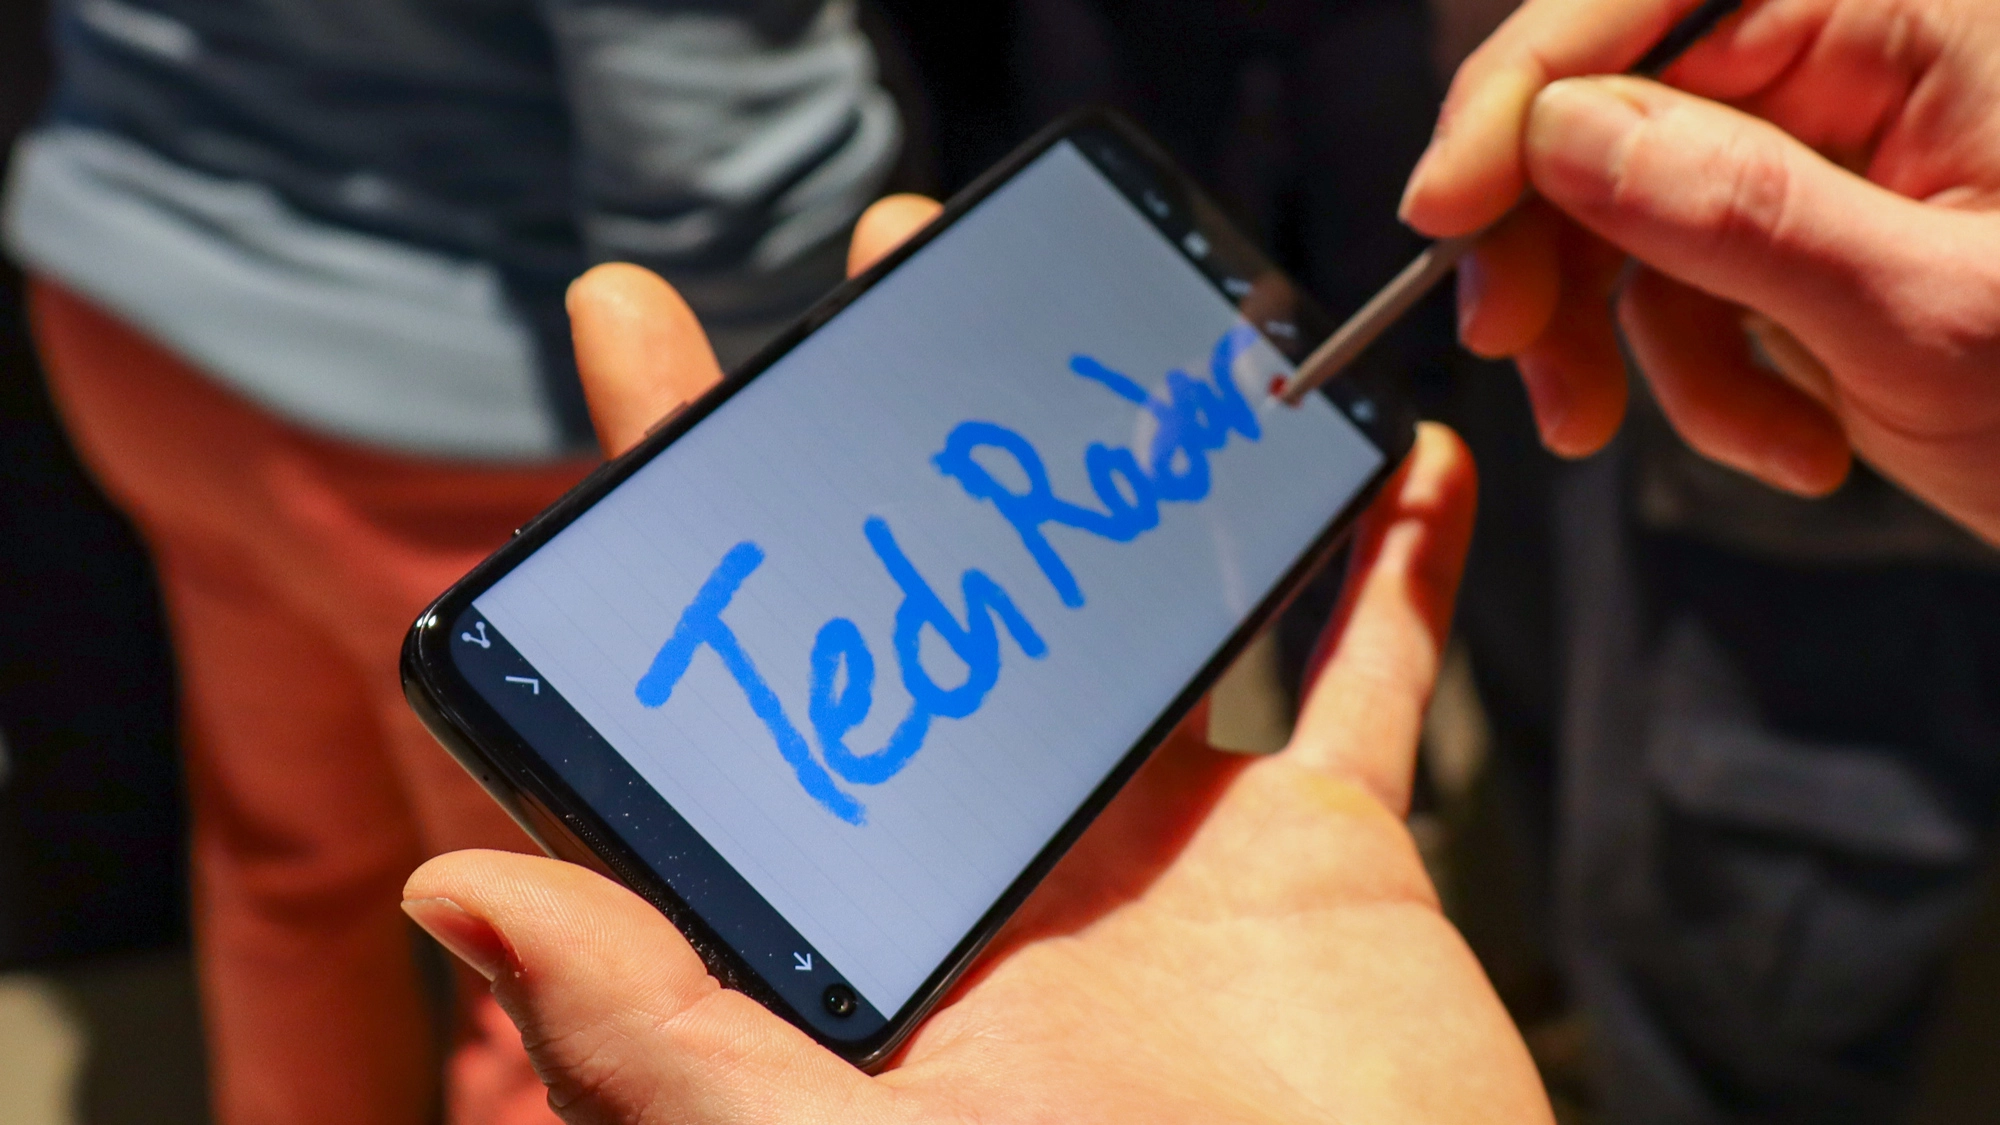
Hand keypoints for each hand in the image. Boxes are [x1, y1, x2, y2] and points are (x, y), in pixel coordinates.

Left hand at [400, 197, 1550, 1122]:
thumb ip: (640, 1024)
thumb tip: (452, 892)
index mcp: (864, 920)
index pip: (743, 686)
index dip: (679, 520)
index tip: (632, 344)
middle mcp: (1002, 866)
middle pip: (934, 596)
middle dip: (901, 423)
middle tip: (874, 258)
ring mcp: (1164, 853)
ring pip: (1136, 608)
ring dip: (1123, 460)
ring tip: (1081, 316)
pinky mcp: (1324, 861)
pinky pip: (1369, 683)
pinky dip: (1392, 572)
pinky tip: (1397, 463)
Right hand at [1403, 0, 1999, 542]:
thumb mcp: (1934, 315)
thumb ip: (1741, 213)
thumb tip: (1561, 138)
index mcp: (1910, 7)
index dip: (1524, 90)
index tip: (1445, 209)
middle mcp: (1858, 48)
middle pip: (1611, 104)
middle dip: (1556, 242)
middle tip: (1524, 355)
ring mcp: (1824, 142)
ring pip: (1624, 207)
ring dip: (1632, 341)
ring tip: (1741, 443)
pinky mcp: (1800, 226)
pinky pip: (1676, 283)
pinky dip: (1699, 377)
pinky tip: (1791, 443)